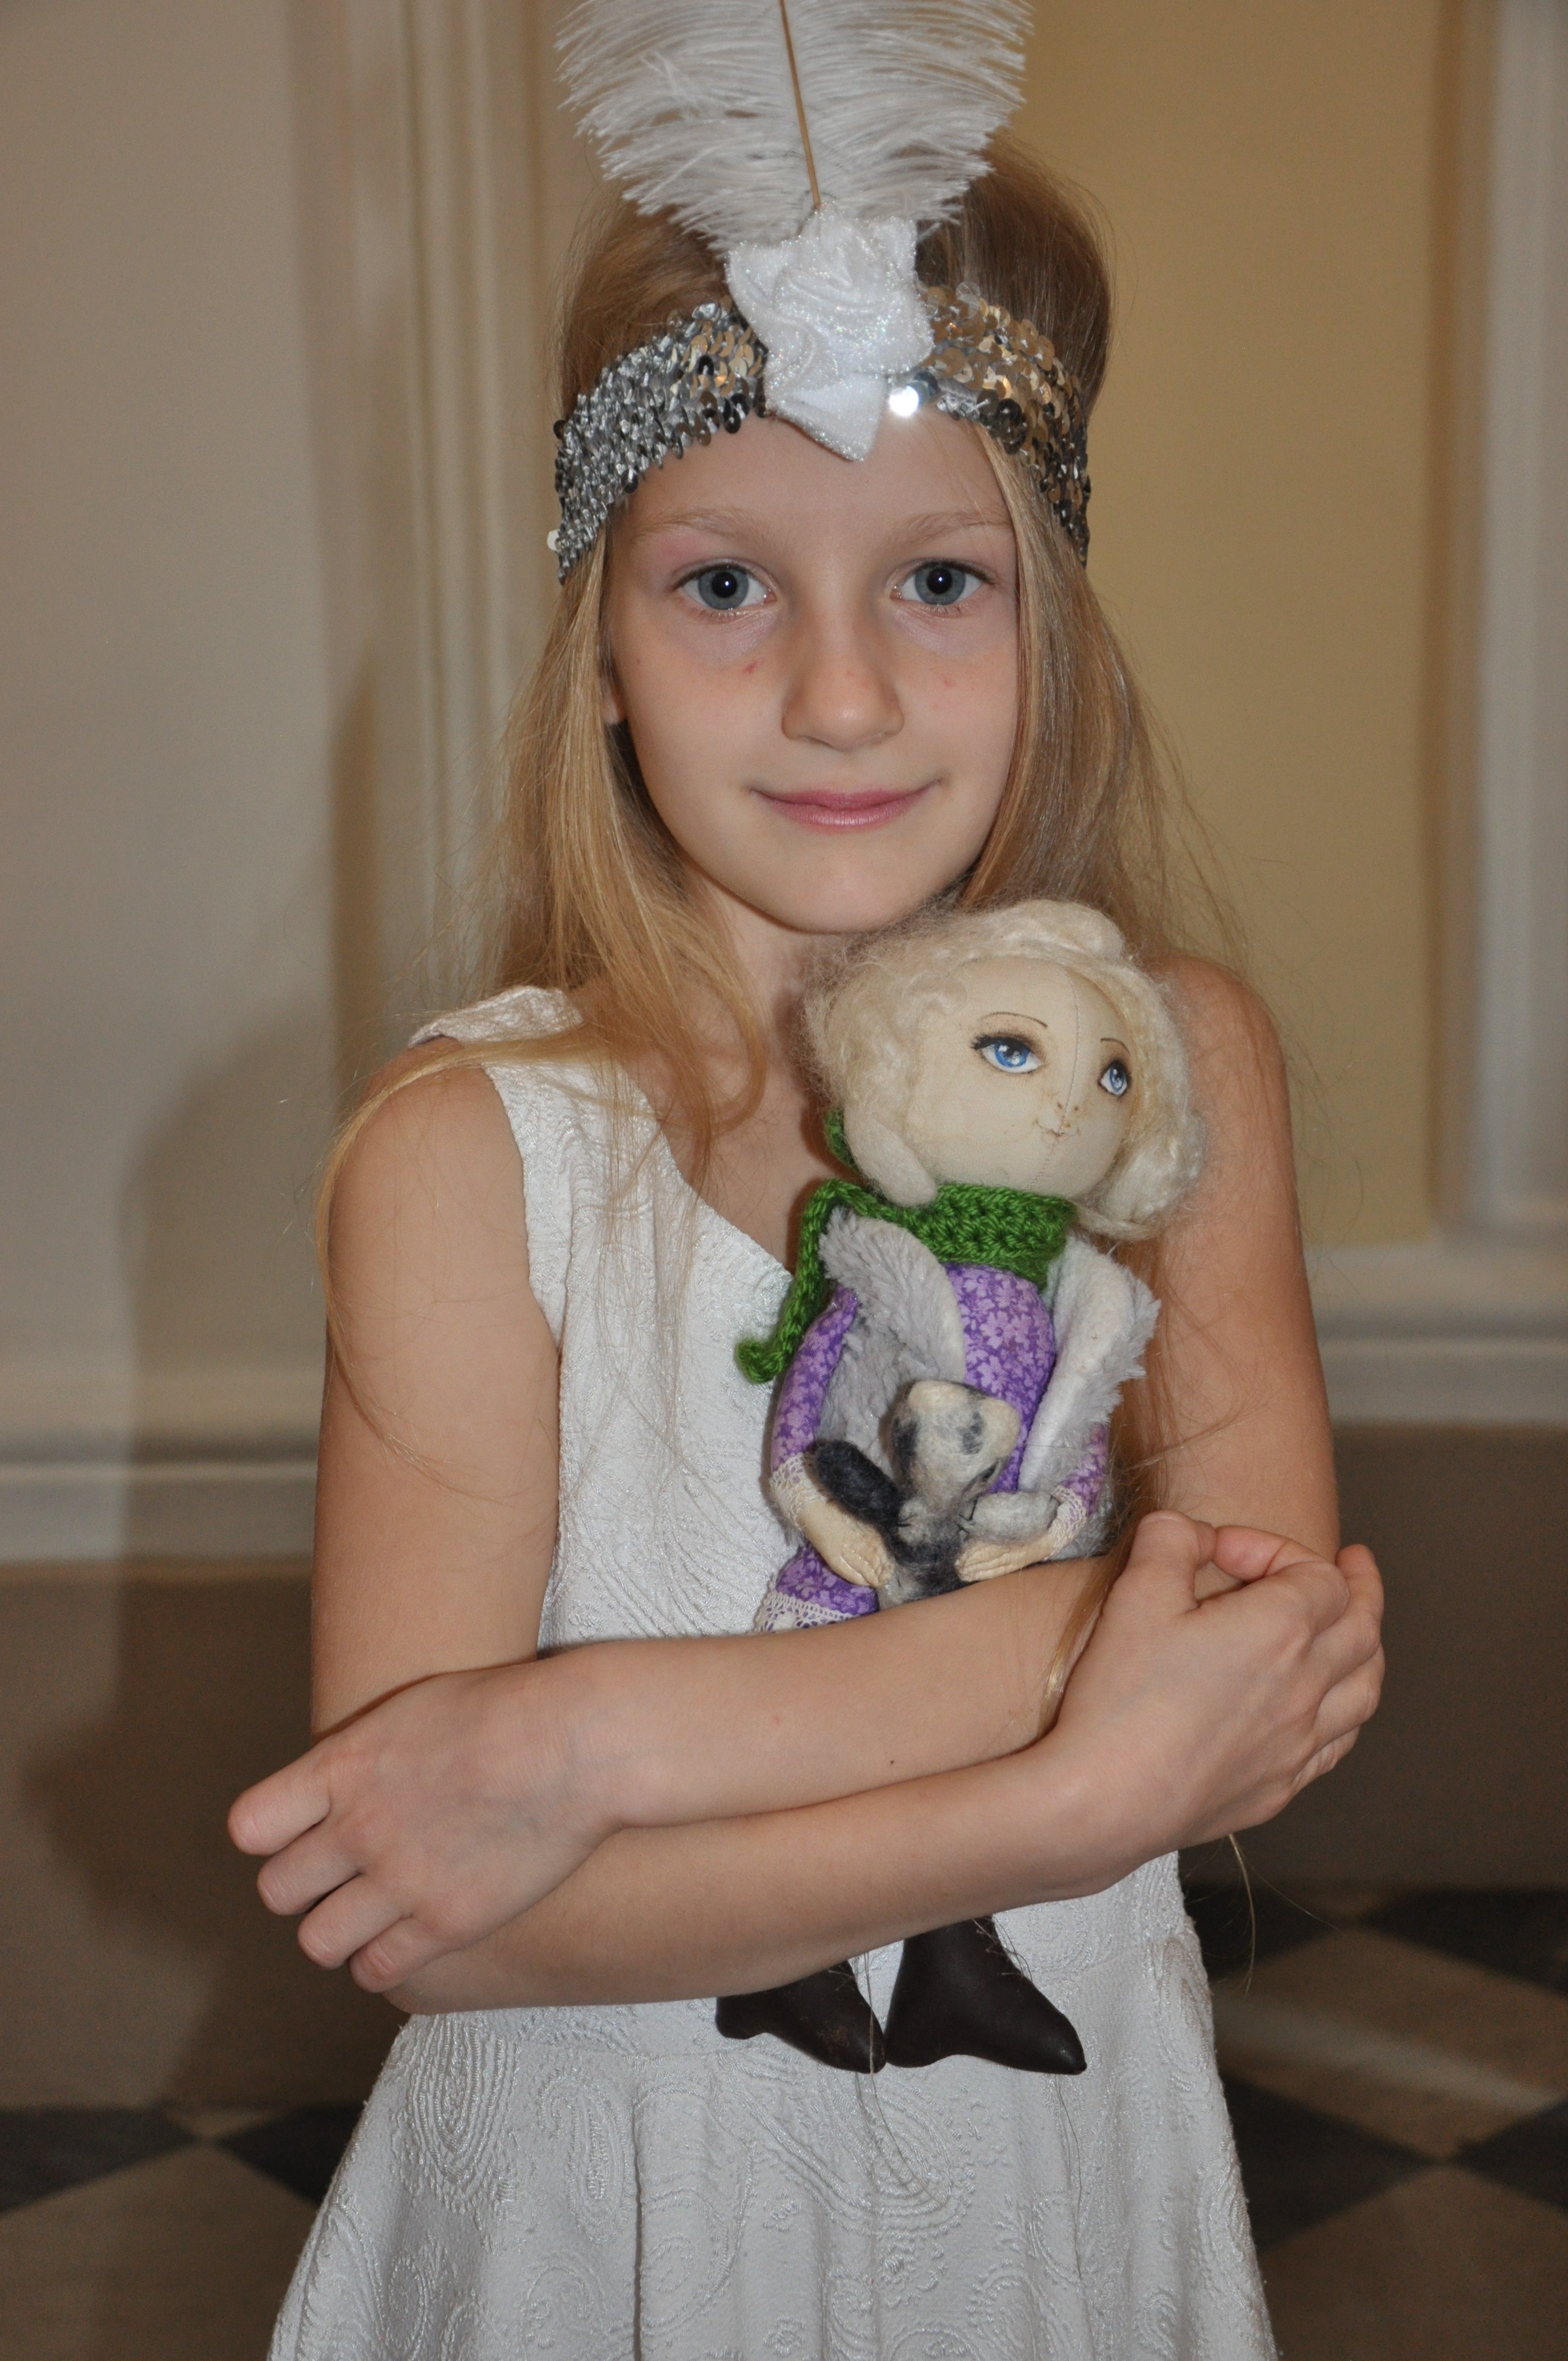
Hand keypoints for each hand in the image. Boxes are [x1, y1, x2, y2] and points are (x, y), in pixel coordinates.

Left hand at [227, 1652, 615, 1993]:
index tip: (303, 1833)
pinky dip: (380, 1961)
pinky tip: (405, 1939)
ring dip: (336, 1932)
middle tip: (340, 1879)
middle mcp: (358, 1827)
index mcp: (343, 1766)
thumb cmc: (505, 1709)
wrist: (577, 1740)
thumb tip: (335, 1787)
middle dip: (304, 1887)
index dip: (273, 1836)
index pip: (250, 1827)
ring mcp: (400, 1879)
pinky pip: (377, 1970)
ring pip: (317, 1942)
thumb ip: (361, 1756)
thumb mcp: (413, 1708)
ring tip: (368, 1917)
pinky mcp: (446, 1923)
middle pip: (278, 1890)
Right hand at [1052, 1511, 1383, 1859]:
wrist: (1105, 1800)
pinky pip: (1337, 1743)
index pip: (1318, 1573)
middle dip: (1362, 1588)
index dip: (1276, 1548)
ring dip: (1367, 1650)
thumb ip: (1172, 1539)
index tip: (1220, 1551)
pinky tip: (1326, 1709)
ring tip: (1358, 1631)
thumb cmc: (1121, 1696)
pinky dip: (1344, 1711)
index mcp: (1281, 1630)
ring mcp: (1300, 1743)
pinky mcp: (1281, 1787)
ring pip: (1364, 1689)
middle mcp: (1307, 1687)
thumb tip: (1194, 1531)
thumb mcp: (1136, 1592)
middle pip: (1363, 1628)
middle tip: (1355, 1564)